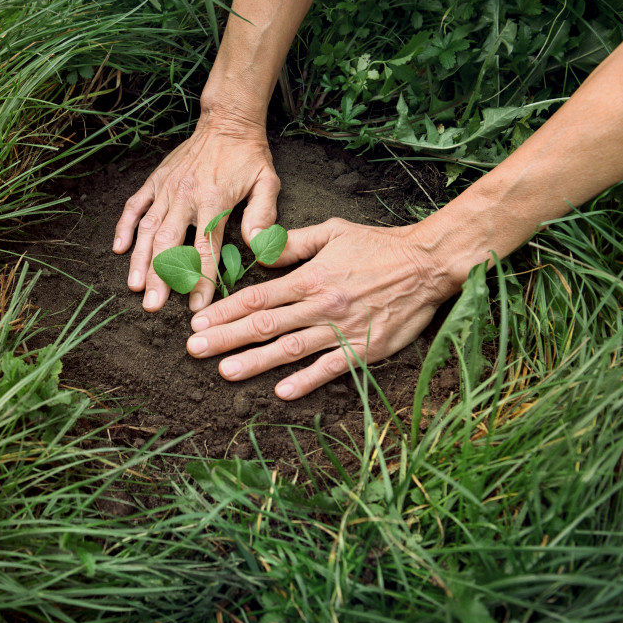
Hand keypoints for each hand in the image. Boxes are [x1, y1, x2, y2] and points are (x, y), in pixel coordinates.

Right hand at [112, 113, 279, 311]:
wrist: (227, 121)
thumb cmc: (249, 156)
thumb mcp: (267, 182)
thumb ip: (263, 215)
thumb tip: (258, 248)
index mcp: (214, 200)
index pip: (204, 248)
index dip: (199, 279)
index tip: (196, 306)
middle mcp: (185, 196)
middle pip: (168, 244)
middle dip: (159, 277)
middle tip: (153, 305)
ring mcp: (166, 189)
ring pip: (148, 230)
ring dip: (139, 260)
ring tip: (134, 287)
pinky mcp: (155, 181)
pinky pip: (134, 206)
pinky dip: (124, 227)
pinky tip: (118, 249)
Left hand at [184, 217, 461, 399]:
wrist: (428, 264)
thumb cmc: (377, 246)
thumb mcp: (332, 231)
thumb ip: (293, 243)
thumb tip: (259, 252)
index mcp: (311, 277)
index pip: (259, 297)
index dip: (225, 311)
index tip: (199, 322)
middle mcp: (322, 304)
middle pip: (265, 325)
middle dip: (226, 338)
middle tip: (194, 349)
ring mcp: (343, 329)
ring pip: (291, 348)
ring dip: (255, 361)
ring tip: (225, 371)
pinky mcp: (365, 349)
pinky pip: (331, 368)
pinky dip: (306, 381)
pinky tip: (281, 392)